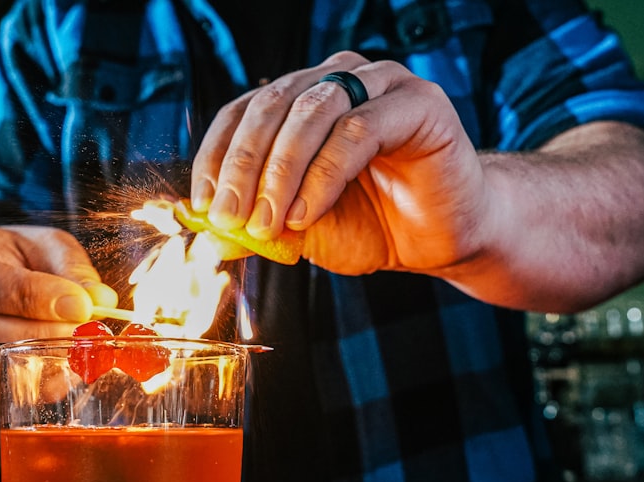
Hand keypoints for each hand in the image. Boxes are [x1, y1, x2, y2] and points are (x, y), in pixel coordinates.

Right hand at [0, 225, 117, 414]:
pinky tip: (56, 377)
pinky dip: (22, 391)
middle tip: (80, 335)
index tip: (77, 304)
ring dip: (29, 367)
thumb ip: (71, 269)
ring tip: (73, 357)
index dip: (27, 296)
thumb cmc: (14, 257)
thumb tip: (97, 301)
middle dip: (33, 336)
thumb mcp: (45, 246)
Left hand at [190, 51, 488, 274]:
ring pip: (310, 112)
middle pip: (270, 107)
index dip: (216, 156)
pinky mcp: (418, 103)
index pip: (242, 112)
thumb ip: (254, 225)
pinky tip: (305, 214)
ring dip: (279, 173)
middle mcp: (338, 78)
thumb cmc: (371, 226)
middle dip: (242, 167)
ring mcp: (380, 83)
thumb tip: (204, 231)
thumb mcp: (296, 231)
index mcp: (302, 98)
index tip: (203, 206)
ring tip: (269, 224)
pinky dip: (321, 177)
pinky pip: (355, 131)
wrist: (440, 240)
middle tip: (230, 218)